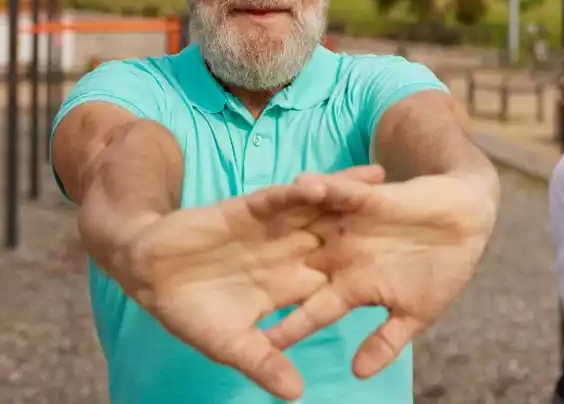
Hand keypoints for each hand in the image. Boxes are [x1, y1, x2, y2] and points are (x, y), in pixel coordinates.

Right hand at [105, 165, 385, 400]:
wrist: (150, 270)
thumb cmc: (188, 311)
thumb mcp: (231, 345)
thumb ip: (265, 363)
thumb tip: (297, 394)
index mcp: (289, 286)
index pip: (338, 280)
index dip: (371, 275)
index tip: (408, 271)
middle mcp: (288, 253)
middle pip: (339, 237)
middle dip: (372, 226)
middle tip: (414, 213)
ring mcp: (272, 229)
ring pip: (318, 210)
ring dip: (348, 196)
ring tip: (386, 182)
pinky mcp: (251, 209)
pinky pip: (284, 197)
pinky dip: (305, 189)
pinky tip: (329, 182)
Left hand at [265, 173, 497, 378]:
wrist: (468, 222)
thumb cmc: (444, 269)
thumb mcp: (415, 312)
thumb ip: (385, 341)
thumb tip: (358, 375)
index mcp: (351, 286)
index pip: (311, 311)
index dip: (287, 327)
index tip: (259, 347)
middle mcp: (341, 255)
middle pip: (294, 267)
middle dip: (262, 274)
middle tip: (223, 283)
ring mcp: (350, 226)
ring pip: (305, 225)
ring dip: (281, 224)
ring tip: (243, 223)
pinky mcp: (365, 198)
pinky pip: (337, 191)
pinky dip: (321, 187)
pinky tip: (300, 184)